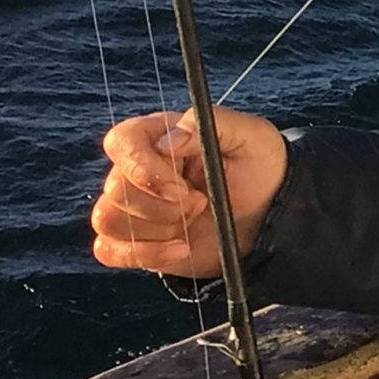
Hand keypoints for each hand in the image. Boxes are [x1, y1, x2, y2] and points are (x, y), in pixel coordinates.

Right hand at [92, 106, 287, 276]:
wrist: (269, 212)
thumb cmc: (258, 166)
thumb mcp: (252, 135)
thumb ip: (214, 124)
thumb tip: (170, 140)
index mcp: (157, 135)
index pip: (121, 142)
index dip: (144, 168)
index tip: (182, 188)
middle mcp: (135, 169)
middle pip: (116, 189)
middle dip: (164, 206)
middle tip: (202, 203)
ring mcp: (131, 206)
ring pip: (108, 220)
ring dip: (157, 230)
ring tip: (194, 221)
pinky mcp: (134, 240)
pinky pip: (108, 250)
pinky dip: (145, 255)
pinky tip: (182, 249)